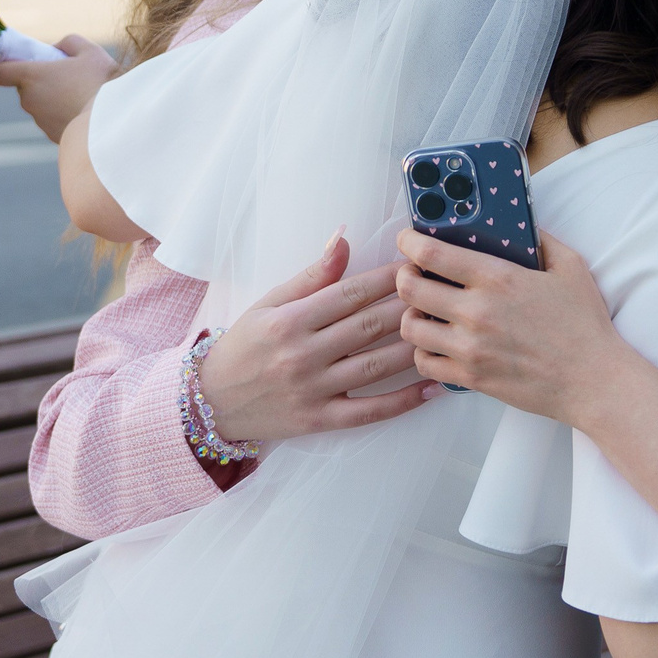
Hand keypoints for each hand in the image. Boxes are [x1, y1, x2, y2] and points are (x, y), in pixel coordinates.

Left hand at [0, 33, 116, 142]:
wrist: (114, 123)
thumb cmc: (101, 83)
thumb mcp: (90, 51)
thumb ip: (69, 43)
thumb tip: (58, 47)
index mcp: (31, 77)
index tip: (2, 59)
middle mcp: (29, 100)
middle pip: (24, 86)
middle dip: (40, 79)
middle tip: (65, 74)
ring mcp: (40, 120)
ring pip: (40, 102)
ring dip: (53, 96)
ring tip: (81, 93)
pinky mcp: (52, 135)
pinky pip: (53, 118)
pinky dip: (63, 113)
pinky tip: (85, 109)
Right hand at [193, 232, 439, 443]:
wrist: (211, 403)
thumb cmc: (244, 346)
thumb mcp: (269, 303)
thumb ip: (310, 275)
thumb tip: (344, 237)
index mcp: (290, 320)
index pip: (349, 293)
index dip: (387, 278)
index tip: (417, 264)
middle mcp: (302, 354)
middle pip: (368, 326)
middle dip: (409, 306)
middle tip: (442, 293)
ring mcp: (313, 390)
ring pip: (375, 366)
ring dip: (415, 348)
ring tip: (446, 332)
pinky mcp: (319, 420)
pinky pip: (368, 412)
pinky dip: (403, 402)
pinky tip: (433, 388)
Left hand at [396, 229, 623, 428]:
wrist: (593, 380)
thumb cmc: (584, 324)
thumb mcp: (571, 267)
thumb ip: (542, 240)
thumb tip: (522, 223)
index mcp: (498, 278)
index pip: (431, 252)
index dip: (409, 241)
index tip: (407, 238)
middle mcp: (477, 311)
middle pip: (409, 288)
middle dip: (403, 276)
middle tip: (413, 274)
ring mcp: (470, 347)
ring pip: (410, 327)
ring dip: (412, 315)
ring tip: (425, 311)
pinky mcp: (471, 377)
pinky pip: (423, 362)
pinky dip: (423, 351)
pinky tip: (437, 343)